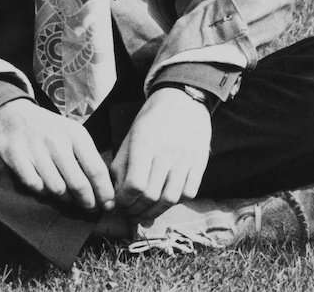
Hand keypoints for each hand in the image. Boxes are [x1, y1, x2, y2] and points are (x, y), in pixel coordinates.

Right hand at [0, 98, 114, 211]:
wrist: (12, 113)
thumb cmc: (50, 129)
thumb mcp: (73, 133)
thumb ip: (87, 157)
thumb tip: (104, 187)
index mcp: (76, 134)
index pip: (96, 169)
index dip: (104, 192)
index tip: (109, 206)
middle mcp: (57, 141)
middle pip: (78, 183)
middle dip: (88, 202)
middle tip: (90, 209)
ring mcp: (36, 149)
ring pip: (57, 188)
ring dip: (65, 199)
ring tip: (69, 199)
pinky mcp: (16, 156)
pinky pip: (34, 186)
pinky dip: (41, 192)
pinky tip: (45, 189)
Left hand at [110, 87, 212, 220]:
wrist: (184, 100)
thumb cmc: (152, 119)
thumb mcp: (130, 136)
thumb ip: (120, 166)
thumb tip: (113, 196)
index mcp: (145, 142)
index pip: (134, 185)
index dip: (123, 202)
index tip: (118, 205)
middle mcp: (167, 151)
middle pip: (151, 195)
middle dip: (135, 211)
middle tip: (128, 213)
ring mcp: (186, 157)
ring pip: (170, 199)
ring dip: (154, 213)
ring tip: (144, 213)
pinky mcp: (200, 162)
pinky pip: (188, 193)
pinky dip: (175, 203)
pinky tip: (164, 201)